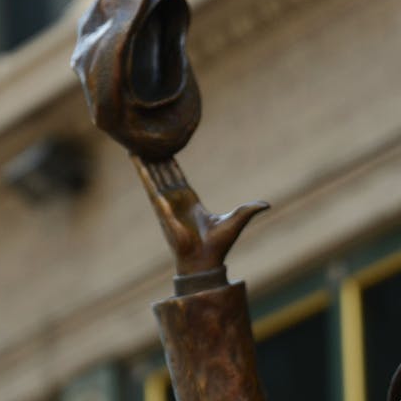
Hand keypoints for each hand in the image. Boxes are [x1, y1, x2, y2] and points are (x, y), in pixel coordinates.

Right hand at [133, 156, 268, 275]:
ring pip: (153, 175)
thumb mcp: (237, 219)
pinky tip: (134, 156)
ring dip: (145, 160)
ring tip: (136, 144)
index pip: (178, 178)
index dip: (171, 165)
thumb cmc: (218, 245)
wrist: (205, 259)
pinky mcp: (161, 205)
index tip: (165, 151)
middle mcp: (176, 201)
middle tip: (147, 141)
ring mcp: (167, 202)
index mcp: (190, 202)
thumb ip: (249, 209)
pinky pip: (149, 183)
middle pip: (163, 174)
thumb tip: (267, 205)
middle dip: (155, 159)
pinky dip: (142, 169)